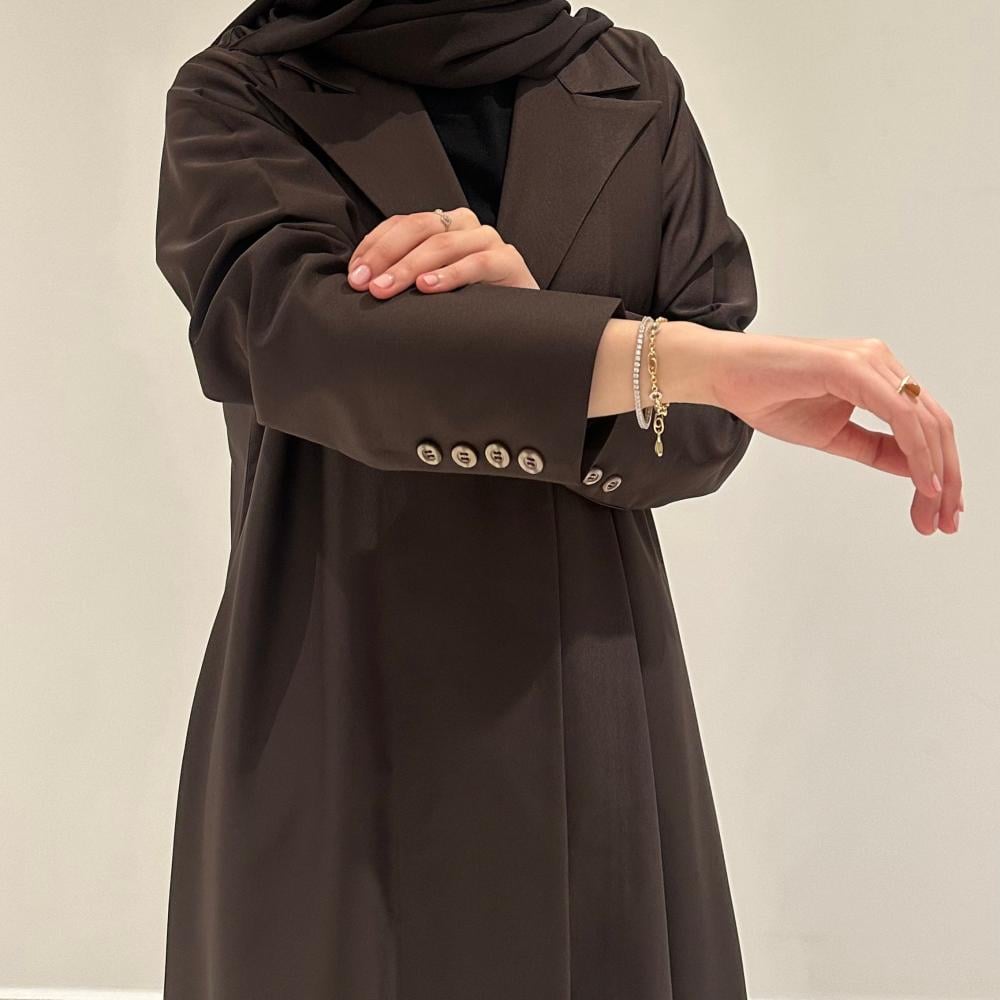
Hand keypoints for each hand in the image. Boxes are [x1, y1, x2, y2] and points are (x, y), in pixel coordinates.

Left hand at [346, 207, 538, 298]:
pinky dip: (450, 274)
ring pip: (443, 244)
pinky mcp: (509, 261)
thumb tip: (362, 286)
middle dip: (385, 256)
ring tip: (386, 289)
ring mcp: (488, 241)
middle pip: (418, 229)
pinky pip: (476, 263)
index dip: (374, 247)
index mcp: (442, 226)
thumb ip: (405, 278)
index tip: (354, 275)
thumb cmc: (471, 305)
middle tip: (364, 285)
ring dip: (409, 267)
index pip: (400, 224)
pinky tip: (427, 287)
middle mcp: (464, 226)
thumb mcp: (432, 287)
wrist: (521, 321)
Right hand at [703, 329, 962, 534]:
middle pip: (935, 425)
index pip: (924, 425)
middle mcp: (880, 363)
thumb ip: (874, 448)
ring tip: (934, 509)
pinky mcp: (852, 368)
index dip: (940, 469)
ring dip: (937, 471)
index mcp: (877, 376)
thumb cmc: (767, 396)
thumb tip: (915, 469)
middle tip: (945, 520)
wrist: (725, 374)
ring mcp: (869, 362)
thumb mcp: (831, 435)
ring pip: (926, 422)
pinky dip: (918, 452)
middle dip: (946, 477)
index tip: (938, 509)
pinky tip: (922, 482)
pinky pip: (900, 415)